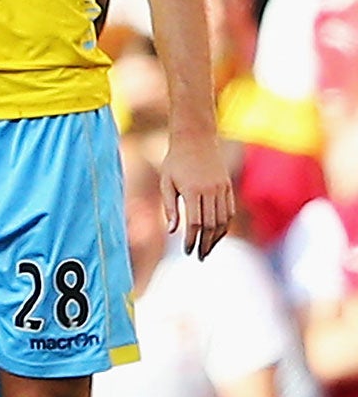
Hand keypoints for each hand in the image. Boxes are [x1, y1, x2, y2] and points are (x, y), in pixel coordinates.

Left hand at [160, 129, 232, 257]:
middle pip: (211, 225)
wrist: (196, 138)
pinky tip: (217, 235)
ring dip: (217, 238)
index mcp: (192, 190)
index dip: (192, 240)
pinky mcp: (229, 186)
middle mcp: (210, 190)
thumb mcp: (166, 183)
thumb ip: (170, 207)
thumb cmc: (175, 162)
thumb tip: (172, 231)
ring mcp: (222, 188)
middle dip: (205, 243)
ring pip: (223, 220)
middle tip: (200, 257)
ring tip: (208, 249)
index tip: (187, 251)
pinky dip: (225, 225)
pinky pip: (230, 211)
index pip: (194, 223)